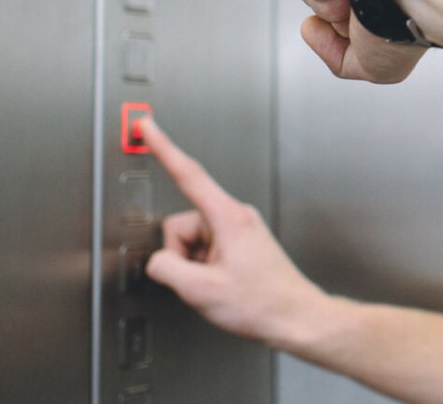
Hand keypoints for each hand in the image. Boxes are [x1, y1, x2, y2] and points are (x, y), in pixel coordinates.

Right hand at [140, 116, 328, 347]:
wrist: (295, 317)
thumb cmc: (262, 303)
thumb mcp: (200, 290)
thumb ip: (166, 268)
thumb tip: (157, 261)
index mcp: (228, 217)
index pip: (187, 174)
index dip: (162, 148)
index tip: (147, 126)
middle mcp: (235, 216)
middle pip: (182, 224)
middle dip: (181, 255)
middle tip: (203, 279)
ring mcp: (239, 228)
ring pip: (192, 240)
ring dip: (194, 265)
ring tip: (218, 284)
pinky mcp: (241, 241)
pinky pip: (206, 249)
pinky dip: (205, 267)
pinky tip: (223, 283)